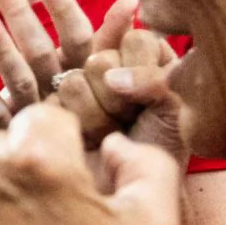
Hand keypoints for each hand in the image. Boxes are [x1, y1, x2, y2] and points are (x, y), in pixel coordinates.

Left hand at [0, 0, 122, 130]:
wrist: (86, 167)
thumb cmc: (106, 108)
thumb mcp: (113, 70)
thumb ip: (115, 37)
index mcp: (90, 75)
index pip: (78, 38)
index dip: (64, 10)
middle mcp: (65, 96)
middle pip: (41, 54)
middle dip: (21, 17)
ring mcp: (39, 116)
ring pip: (20, 82)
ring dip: (2, 50)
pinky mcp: (15, 135)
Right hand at [53, 25, 183, 155]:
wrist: (136, 184)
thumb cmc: (161, 145)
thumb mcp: (173, 104)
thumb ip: (153, 77)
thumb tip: (112, 78)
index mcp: (143, 53)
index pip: (135, 40)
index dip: (142, 71)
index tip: (153, 97)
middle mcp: (107, 63)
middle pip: (100, 61)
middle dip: (118, 100)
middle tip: (130, 118)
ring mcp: (76, 85)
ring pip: (74, 83)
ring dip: (98, 118)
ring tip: (110, 131)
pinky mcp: (52, 107)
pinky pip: (53, 104)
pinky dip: (77, 128)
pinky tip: (88, 138)